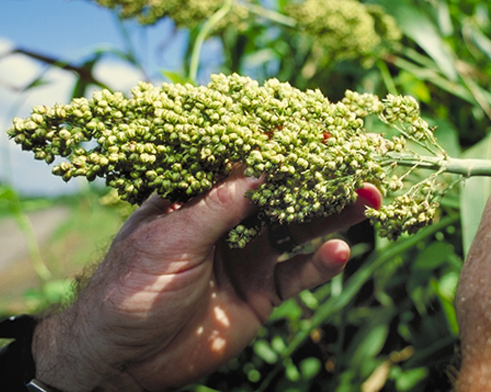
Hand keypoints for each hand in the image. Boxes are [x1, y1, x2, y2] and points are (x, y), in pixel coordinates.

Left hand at [32, 170, 380, 391]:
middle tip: (355, 162)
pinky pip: (297, 275)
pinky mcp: (261, 293)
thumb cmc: (130, 289)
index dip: (278, 146)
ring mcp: (248, 257)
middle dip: (316, 178)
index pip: (243, 162)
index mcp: (198, 198)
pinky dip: (320, 265)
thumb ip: (218, 208)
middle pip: (280, 193)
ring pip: (298, 229)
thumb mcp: (170, 240)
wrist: (123, 360)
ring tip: (367, 200)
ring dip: (332, 215)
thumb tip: (261, 170)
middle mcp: (229, 222)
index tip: (314, 130)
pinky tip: (340, 252)